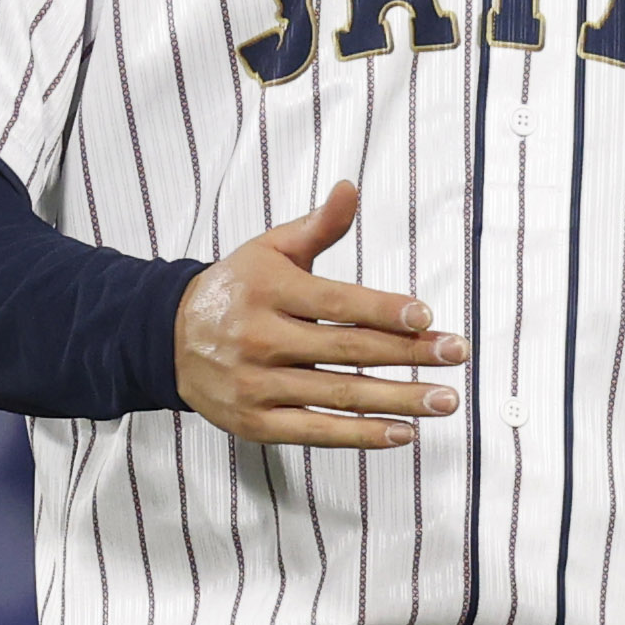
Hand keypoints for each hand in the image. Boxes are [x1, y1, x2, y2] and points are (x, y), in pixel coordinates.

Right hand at [172, 181, 465, 447]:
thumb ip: (318, 225)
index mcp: (269, 290)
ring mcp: (256, 385)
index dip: (384, 310)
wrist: (168, 336)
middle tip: (456, 354)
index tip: (428, 317)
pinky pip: (315, 432)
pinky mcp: (254, 423)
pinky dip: (361, 436)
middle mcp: (261, 338)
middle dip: (409, 354)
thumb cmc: (237, 287)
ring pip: (339, 395)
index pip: (337, 303)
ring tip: (444, 400)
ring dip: (398, 399)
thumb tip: (350, 188)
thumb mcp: (271, 248)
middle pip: (347, 351)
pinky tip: (403, 432)